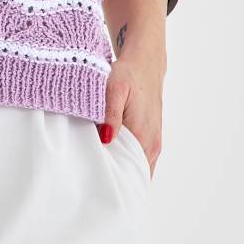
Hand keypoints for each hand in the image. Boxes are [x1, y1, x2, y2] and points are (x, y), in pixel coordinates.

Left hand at [98, 55, 161, 179]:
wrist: (146, 61)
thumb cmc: (128, 73)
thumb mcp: (114, 88)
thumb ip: (111, 115)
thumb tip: (106, 139)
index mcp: (143, 137)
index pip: (129, 175)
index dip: (111, 181)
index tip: (92, 181)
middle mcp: (151, 145)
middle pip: (132, 175)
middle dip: (114, 180)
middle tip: (90, 178)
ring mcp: (153, 143)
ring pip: (136, 168)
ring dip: (120, 170)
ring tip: (97, 168)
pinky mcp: (151, 137)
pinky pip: (139, 159)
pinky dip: (126, 161)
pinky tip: (110, 155)